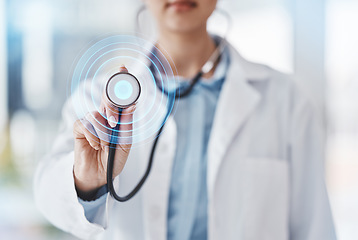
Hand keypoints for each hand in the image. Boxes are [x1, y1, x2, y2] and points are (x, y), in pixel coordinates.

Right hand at [73, 66, 134, 197]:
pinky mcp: (79, 128)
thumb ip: (128, 125)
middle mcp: (104, 116)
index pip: (119, 97)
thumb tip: (132, 105)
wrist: (98, 176)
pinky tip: (95, 146)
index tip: (122, 68)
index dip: (120, 82)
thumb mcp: (125, 144)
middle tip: (114, 123)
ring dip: (104, 133)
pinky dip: (94, 137)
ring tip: (105, 146)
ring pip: (98, 114)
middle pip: (107, 98)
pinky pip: (87, 124)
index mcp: (117, 118)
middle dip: (112, 107)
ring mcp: (91, 121)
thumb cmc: (113, 160)